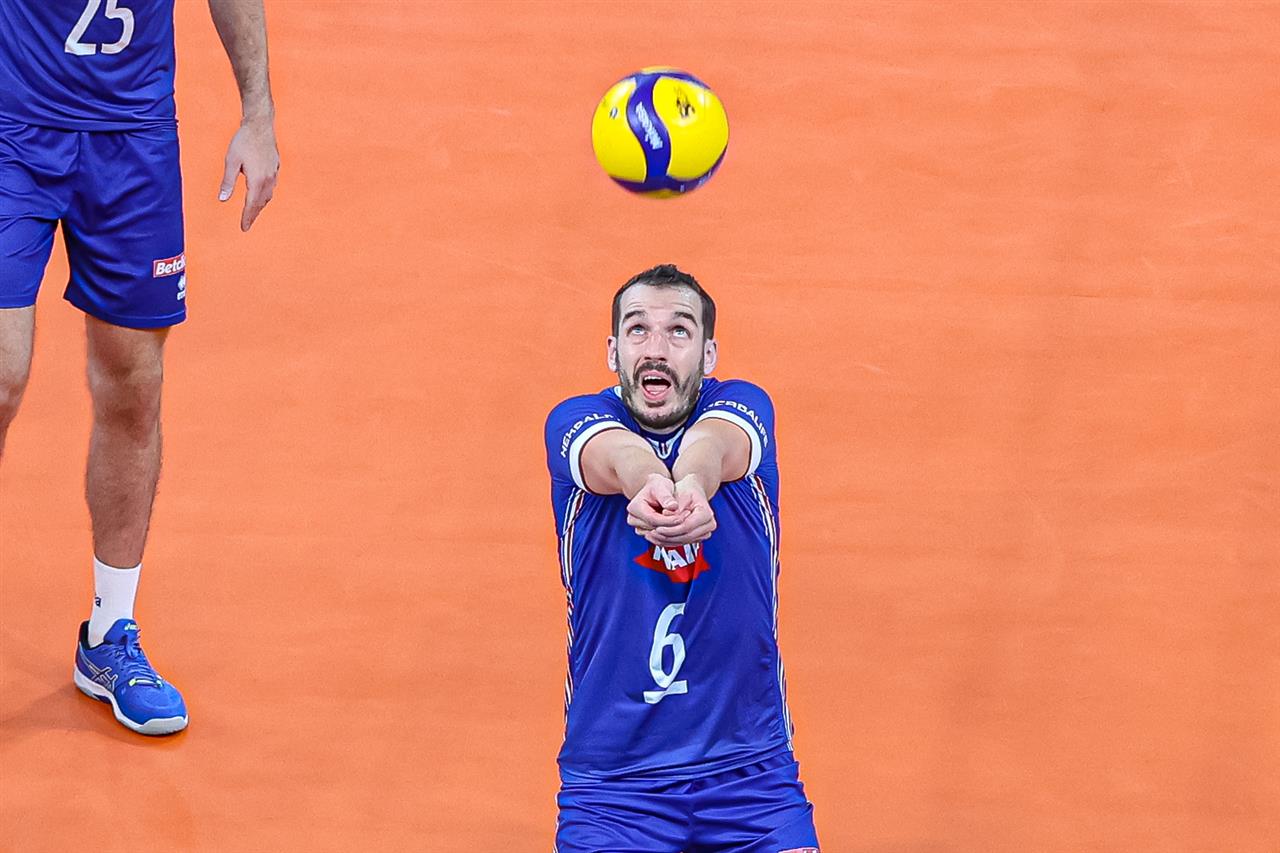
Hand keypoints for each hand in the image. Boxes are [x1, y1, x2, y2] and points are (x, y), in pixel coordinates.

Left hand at [219, 117, 278, 231]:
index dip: (247, 218)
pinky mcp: (275, 168)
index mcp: (257, 180)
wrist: (260, 125)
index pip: (251, 205)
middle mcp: (268, 180)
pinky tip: (261, 194)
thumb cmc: (243, 141)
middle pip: (261, 203)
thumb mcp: (231, 161)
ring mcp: (274, 174)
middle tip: (247, 224)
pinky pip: (271, 187)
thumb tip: (222, 199)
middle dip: (254, 214)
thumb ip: (227, 182)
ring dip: (260, 206)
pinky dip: (265, 195)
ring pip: (268, 196)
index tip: (244, 228)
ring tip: (253, 211)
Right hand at [627, 474, 687, 537]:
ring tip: (683, 521)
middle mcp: (633, 519)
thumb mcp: (662, 487)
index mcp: (634, 507)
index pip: (653, 519)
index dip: (668, 520)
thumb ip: (666, 497)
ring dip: (671, 530)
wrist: (656, 490)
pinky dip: (668, 532)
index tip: (681, 518)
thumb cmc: (658, 486)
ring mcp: (637, 526)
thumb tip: (673, 506)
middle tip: (685, 520)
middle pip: (654, 528)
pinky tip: (678, 526)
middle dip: (671, 526)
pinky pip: (658, 536)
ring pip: (656, 534)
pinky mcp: (644, 531)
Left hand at [640, 475, 716, 547]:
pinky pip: (683, 542)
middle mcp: (710, 525)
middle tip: (652, 534)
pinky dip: (670, 541)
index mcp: (707, 513)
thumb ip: (673, 507)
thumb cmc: (685, 490)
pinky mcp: (699, 537)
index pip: (687, 526)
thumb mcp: (679, 493)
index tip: (657, 528)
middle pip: (686, 536)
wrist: (692, 491)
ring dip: (667, 540)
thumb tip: (665, 515)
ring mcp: (705, 532)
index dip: (671, 529)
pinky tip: (657, 538)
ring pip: (684, 541)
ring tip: (652, 536)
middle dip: (668, 536)